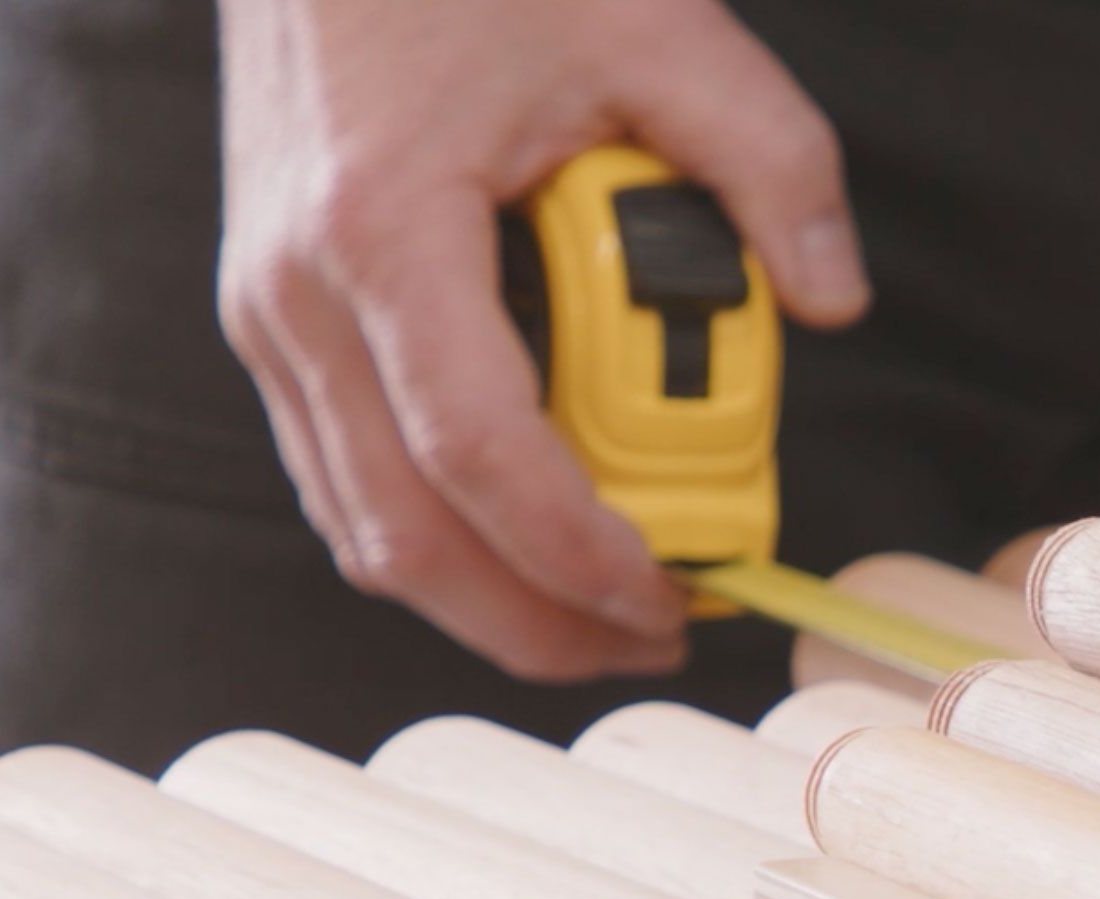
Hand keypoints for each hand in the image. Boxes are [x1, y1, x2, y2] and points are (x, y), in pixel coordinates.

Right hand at [216, 0, 866, 679]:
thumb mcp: (651, 26)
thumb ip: (765, 157)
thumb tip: (831, 298)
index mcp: (382, 230)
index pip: (478, 455)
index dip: (575, 555)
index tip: (670, 596)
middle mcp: (298, 294)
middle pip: (403, 536)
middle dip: (533, 622)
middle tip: (652, 637)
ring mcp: (268, 313)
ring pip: (358, 526)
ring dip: (482, 595)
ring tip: (604, 608)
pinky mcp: (272, 316)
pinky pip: (344, 473)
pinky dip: (436, 531)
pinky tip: (526, 534)